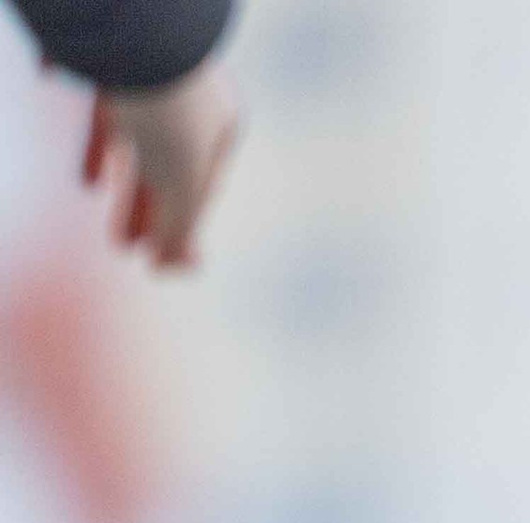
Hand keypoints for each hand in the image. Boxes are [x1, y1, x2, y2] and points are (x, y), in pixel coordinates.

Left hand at [80, 60, 239, 269]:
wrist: (131, 30)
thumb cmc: (170, 110)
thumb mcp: (182, 180)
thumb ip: (179, 226)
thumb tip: (174, 266)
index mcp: (222, 123)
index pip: (205, 187)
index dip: (183, 229)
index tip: (161, 265)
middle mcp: (190, 101)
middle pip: (169, 168)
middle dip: (151, 212)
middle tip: (131, 249)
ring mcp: (149, 79)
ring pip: (137, 143)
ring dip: (124, 187)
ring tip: (109, 220)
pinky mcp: (107, 65)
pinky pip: (102, 112)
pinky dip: (98, 149)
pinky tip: (89, 180)